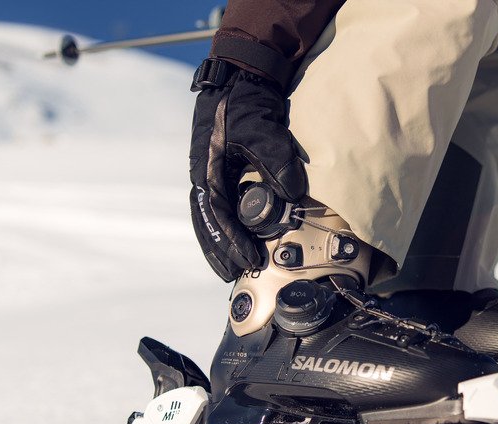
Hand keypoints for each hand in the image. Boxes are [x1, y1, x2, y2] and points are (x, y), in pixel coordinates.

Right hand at [188, 58, 306, 281]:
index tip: (247, 259)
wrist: (239, 76)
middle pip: (207, 221)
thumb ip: (275, 158)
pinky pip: (222, 205)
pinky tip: (240, 239)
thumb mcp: (260, 127)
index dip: (230, 240)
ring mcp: (211, 173)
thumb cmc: (244, 101)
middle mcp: (204, 174)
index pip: (216, 213)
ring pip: (211, 216)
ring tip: (234, 266)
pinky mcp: (223, 170)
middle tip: (235, 273)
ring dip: (220, 242)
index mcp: (207, 167)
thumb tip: (293, 192)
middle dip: (219, 250)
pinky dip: (228, 226)